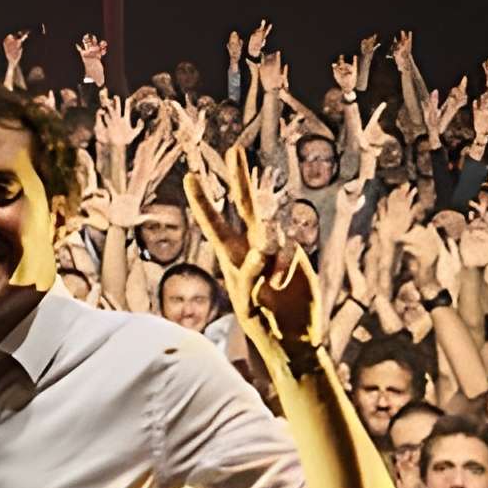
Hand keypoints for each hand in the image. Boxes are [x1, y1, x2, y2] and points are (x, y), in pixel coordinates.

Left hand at [188, 147, 319, 355]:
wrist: (290, 337)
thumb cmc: (261, 322)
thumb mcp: (246, 301)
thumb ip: (250, 274)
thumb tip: (261, 250)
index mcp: (231, 256)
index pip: (214, 223)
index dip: (203, 200)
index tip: (191, 177)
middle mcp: (252, 246)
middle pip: (246, 205)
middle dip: (240, 177)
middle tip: (234, 150)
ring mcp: (276, 249)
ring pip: (270, 229)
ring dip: (265, 251)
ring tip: (265, 278)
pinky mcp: (296, 256)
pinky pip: (287, 250)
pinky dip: (282, 267)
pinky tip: (278, 284)